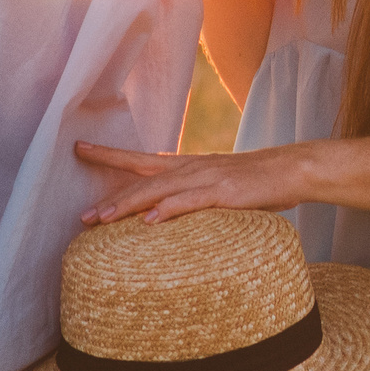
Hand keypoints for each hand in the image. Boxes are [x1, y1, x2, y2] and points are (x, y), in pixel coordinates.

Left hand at [74, 139, 314, 223]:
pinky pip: (190, 202)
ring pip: (158, 192)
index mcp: (185, 165)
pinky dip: (168, 210)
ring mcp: (205, 178)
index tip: (79, 149)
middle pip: (140, 179)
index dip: (108, 154)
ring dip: (128, 206)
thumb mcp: (215, 184)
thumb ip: (190, 194)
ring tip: (103, 219)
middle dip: (110, 198)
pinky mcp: (223, 192)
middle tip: (82, 216)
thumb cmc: (254, 182)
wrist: (290, 168)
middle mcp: (189, 168)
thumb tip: (165, 210)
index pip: (139, 159)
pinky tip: (150, 221)